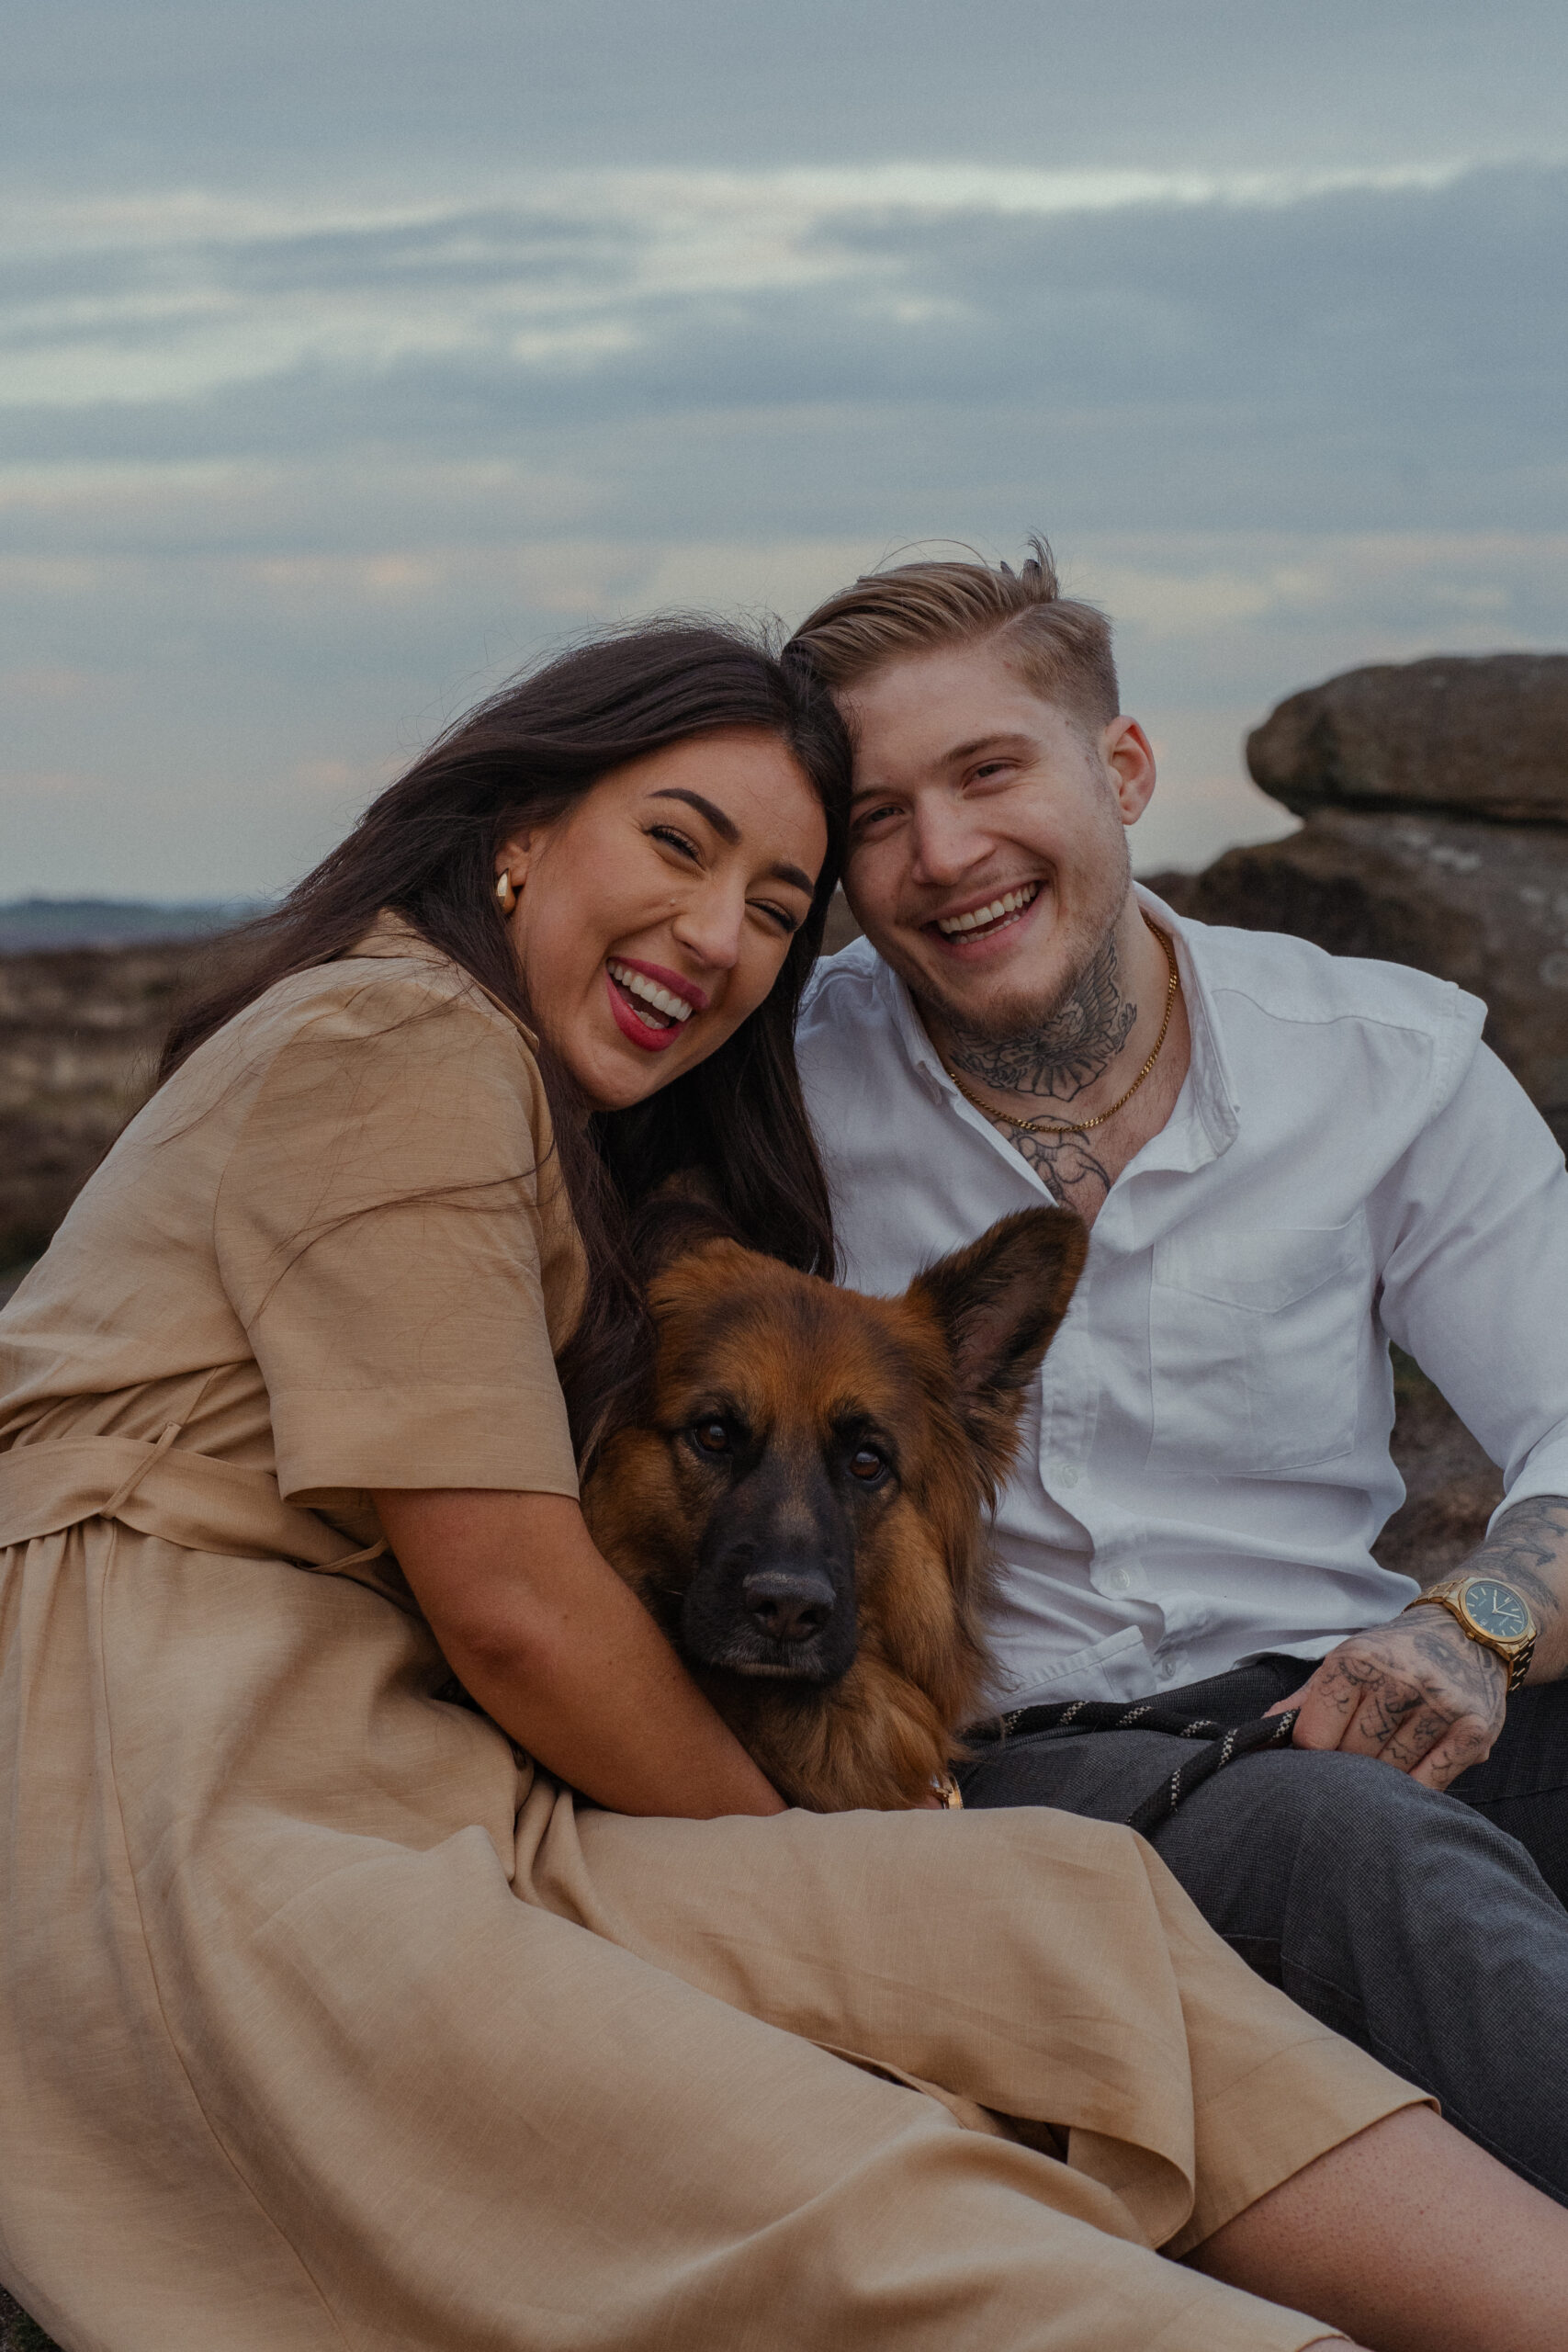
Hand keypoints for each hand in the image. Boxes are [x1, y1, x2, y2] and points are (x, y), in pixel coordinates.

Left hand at [1266, 1606, 1506, 1790]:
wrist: (1467, 1631)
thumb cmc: (1395, 1652)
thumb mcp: (1346, 1660)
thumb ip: (1306, 1699)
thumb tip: (1264, 1728)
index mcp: (1356, 1662)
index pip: (1315, 1736)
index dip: (1311, 1752)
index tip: (1319, 1751)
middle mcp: (1399, 1682)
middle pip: (1353, 1758)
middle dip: (1348, 1764)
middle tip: (1355, 1756)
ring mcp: (1439, 1707)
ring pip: (1391, 1773)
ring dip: (1385, 1775)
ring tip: (1387, 1755)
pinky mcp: (1475, 1731)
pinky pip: (1432, 1781)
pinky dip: (1418, 1785)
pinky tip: (1413, 1770)